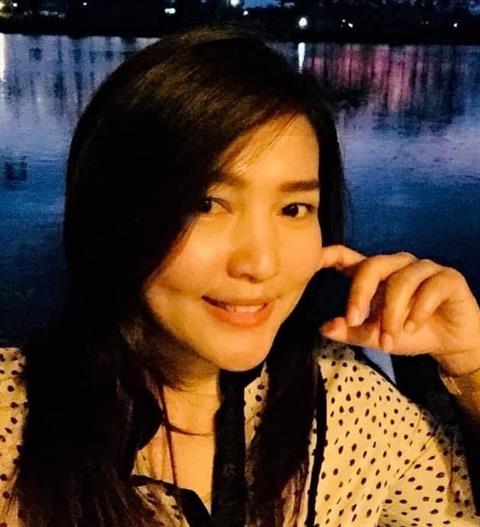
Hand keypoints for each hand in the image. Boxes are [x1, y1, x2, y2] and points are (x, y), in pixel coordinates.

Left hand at [317, 245, 479, 375]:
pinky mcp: (448, 278)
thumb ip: (351, 331)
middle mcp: (397, 264)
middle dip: (360, 294)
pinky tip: (413, 328)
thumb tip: (324, 328)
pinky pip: (430, 288)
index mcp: (375, 274)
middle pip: (372, 265)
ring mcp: (423, 268)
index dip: (330, 254)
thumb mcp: (375, 336)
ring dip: (392, 315)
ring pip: (401, 281)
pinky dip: (418, 311)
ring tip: (390, 340)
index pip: (349, 256)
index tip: (312, 260)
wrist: (450, 344)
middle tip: (353, 321)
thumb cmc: (407, 333)